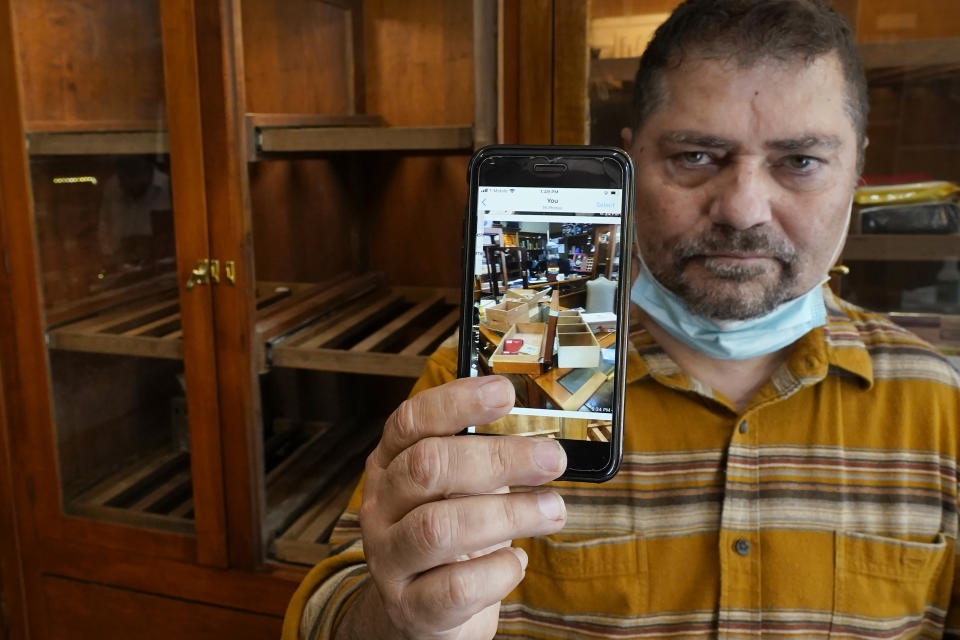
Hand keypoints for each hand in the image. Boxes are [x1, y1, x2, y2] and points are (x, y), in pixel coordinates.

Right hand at [338, 376, 567, 638]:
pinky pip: (455, 587)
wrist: (420, 614)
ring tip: (552, 510)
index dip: (456, 402)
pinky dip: (498, 571)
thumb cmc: (453, 538)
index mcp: (390, 464)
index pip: (411, 421)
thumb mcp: (459, 490)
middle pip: (428, 466)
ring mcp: (389, 558)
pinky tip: (517, 562)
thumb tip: (542, 438)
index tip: (506, 392)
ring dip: (508, 514)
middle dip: (499, 458)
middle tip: (552, 459)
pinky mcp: (410, 607)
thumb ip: (482, 460)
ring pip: (439, 527)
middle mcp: (381, 506)